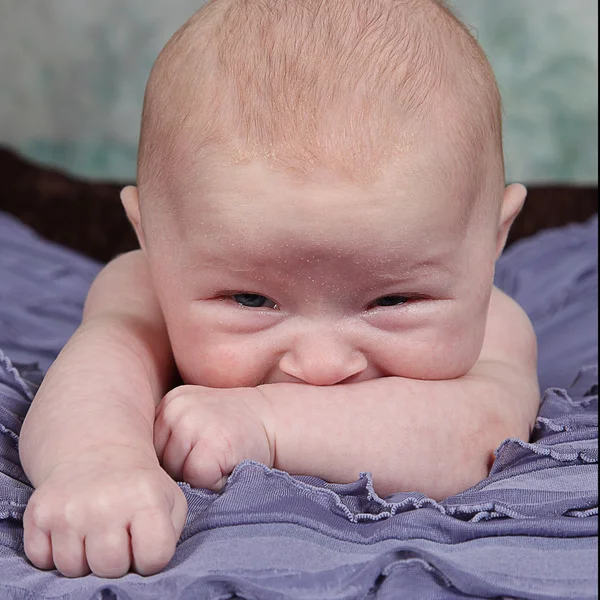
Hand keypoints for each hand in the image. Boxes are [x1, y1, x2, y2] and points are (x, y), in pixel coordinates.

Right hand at [23, 447, 186, 577]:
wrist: (96, 450)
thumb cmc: (138, 484)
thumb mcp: (169, 499)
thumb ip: (170, 532)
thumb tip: (149, 563)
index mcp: (145, 496)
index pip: (153, 558)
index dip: (151, 558)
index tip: (144, 542)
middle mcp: (105, 502)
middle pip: (110, 568)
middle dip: (117, 561)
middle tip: (118, 537)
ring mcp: (68, 509)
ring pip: (73, 569)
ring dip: (84, 558)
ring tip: (94, 531)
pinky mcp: (38, 513)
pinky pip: (43, 560)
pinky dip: (53, 553)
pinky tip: (71, 529)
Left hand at [154, 385, 273, 490]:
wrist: (273, 419)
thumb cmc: (233, 427)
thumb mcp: (196, 416)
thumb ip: (170, 432)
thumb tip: (142, 473)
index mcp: (170, 401)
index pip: (151, 447)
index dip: (176, 456)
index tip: (201, 446)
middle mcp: (177, 408)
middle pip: (161, 461)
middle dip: (184, 467)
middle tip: (214, 451)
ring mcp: (193, 424)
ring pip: (176, 472)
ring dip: (199, 475)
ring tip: (221, 455)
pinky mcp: (211, 445)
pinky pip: (197, 479)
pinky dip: (214, 481)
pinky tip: (229, 462)